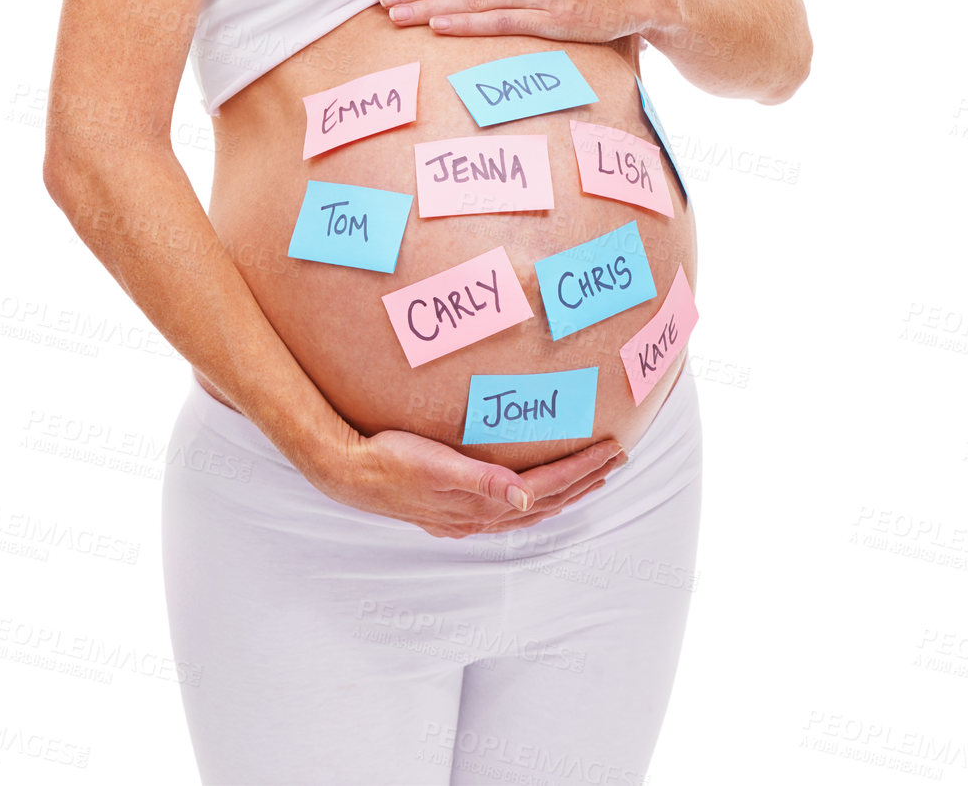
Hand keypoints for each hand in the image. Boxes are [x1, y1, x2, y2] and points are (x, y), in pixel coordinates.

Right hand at [316, 427, 625, 537]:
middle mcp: (479, 516)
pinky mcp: (453, 512)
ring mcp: (466, 518)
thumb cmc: (391, 460)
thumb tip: (526, 496)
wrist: (349, 471)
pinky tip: (534, 498)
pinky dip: (534, 504)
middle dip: (585, 480)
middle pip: (546, 501)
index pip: (546, 486)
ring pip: (530, 510)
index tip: (612, 450)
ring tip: (591, 478)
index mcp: (481, 503)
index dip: (581, 469)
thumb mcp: (435, 465)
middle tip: (618, 460)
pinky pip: (508, 512)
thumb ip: (481, 481)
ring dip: (564, 494)